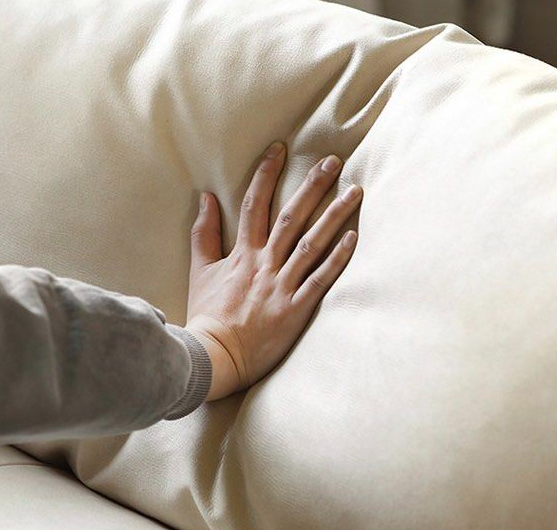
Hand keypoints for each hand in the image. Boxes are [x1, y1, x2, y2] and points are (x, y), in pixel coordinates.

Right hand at [185, 141, 361, 400]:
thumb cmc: (209, 314)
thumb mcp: (200, 270)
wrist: (215, 355)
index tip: (280, 149)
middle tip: (333, 161)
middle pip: (291, 217)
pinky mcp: (296, 308)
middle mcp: (264, 263)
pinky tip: (354, 239)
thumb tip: (205, 198)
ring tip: (355, 192)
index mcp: (242, 253)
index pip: (255, 204)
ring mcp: (281, 285)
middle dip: (312, 186)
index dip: (266, 173)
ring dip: (334, 216)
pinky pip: (320, 280)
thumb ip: (204, 233)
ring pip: (312, 243)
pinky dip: (337, 259)